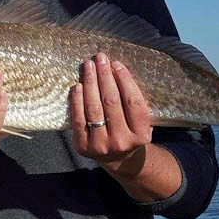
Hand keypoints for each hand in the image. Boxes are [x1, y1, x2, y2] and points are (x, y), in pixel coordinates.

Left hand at [71, 53, 153, 169]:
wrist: (117, 160)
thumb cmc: (129, 132)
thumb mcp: (139, 122)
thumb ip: (132, 102)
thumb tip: (115, 68)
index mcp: (141, 135)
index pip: (134, 102)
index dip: (125, 80)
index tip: (116, 64)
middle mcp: (122, 142)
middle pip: (112, 102)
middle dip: (105, 76)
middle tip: (100, 58)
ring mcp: (101, 146)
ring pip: (94, 108)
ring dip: (90, 83)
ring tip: (88, 66)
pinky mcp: (83, 147)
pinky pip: (78, 119)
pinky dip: (77, 100)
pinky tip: (77, 86)